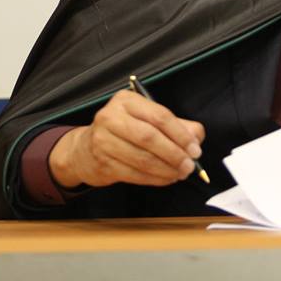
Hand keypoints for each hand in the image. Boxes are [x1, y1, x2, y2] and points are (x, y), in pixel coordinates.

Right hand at [48, 89, 204, 187]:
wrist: (84, 150)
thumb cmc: (123, 131)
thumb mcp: (147, 119)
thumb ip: (175, 124)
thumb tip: (196, 137)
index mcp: (126, 101)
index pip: (159, 115)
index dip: (180, 134)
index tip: (195, 149)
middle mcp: (111, 116)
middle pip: (149, 137)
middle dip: (174, 153)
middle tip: (189, 165)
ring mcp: (103, 140)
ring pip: (142, 158)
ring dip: (166, 169)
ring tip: (180, 174)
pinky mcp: (102, 162)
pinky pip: (134, 174)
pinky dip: (154, 179)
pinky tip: (165, 179)